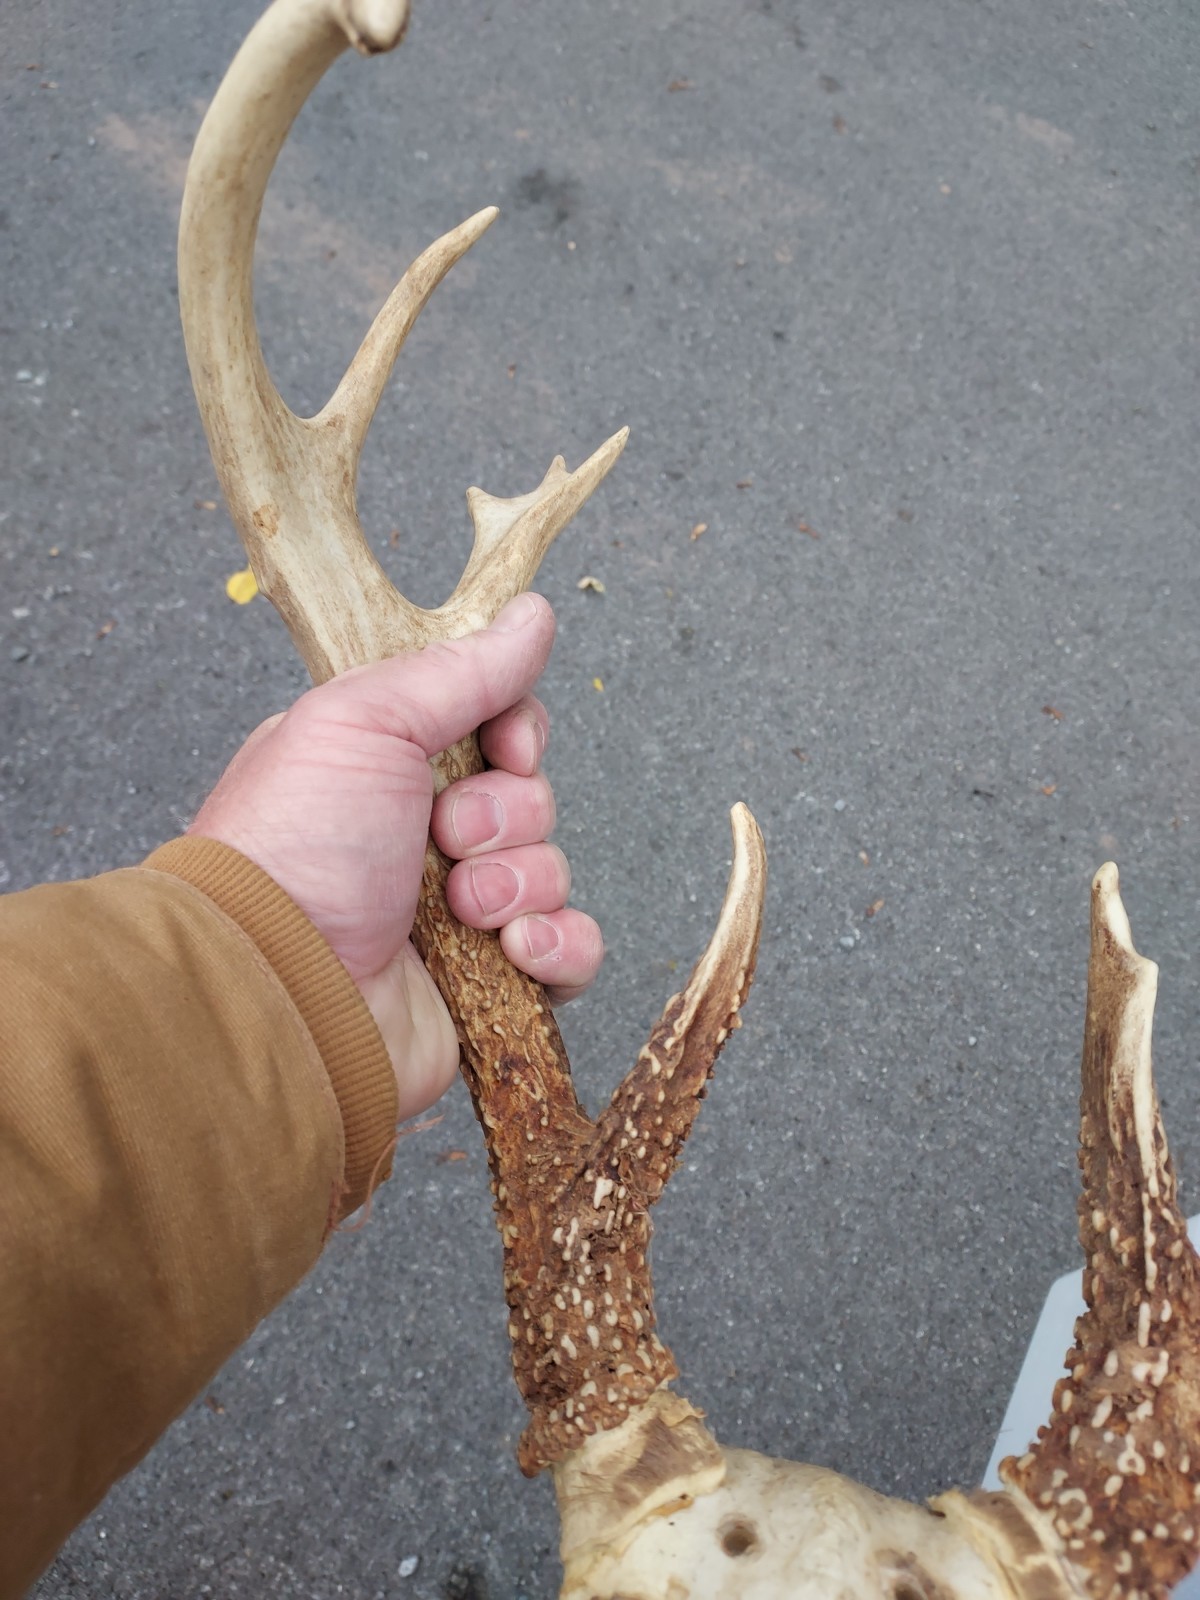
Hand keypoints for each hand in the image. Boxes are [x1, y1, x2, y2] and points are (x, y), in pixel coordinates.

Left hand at [188, 593, 602, 1119]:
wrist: (280, 989)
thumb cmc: (295, 849)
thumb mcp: (366, 720)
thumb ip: (459, 669)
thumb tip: (531, 615)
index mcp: (389, 769)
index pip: (498, 728)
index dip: (515, 733)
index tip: (498, 744)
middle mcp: (423, 839)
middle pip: (531, 797)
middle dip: (505, 814)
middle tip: (444, 837)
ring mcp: (459, 916)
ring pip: (554, 871)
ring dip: (518, 883)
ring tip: (460, 909)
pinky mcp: (490, 986)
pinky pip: (572, 951)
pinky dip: (558, 947)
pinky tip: (512, 949)